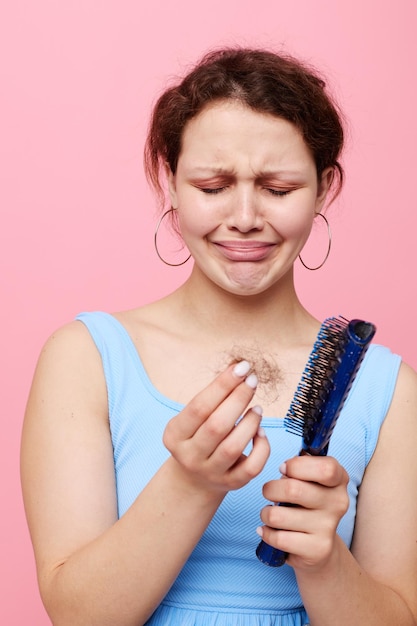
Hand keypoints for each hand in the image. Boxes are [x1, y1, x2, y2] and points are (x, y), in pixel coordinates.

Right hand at [163, 361, 269, 493]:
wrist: (193, 479)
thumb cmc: (197, 436)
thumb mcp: (193, 419)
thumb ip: (212, 398)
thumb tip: (239, 369)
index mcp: (175, 435)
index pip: (200, 406)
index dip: (223, 384)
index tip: (242, 367)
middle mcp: (189, 456)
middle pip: (216, 426)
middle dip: (238, 399)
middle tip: (253, 380)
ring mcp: (210, 472)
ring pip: (233, 447)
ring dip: (250, 422)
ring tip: (257, 408)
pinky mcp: (230, 484)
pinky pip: (252, 467)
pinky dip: (261, 447)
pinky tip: (261, 432)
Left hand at [258, 455, 348, 569]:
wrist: (320, 546)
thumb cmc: (307, 503)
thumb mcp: (308, 479)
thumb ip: (299, 468)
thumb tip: (284, 469)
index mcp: (339, 479)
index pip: (325, 468)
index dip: (297, 466)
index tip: (284, 469)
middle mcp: (338, 502)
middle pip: (293, 489)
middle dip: (270, 489)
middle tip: (269, 492)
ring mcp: (328, 527)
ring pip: (279, 515)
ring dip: (266, 513)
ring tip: (270, 514)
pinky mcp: (317, 549)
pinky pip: (278, 538)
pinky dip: (267, 533)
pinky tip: (269, 531)